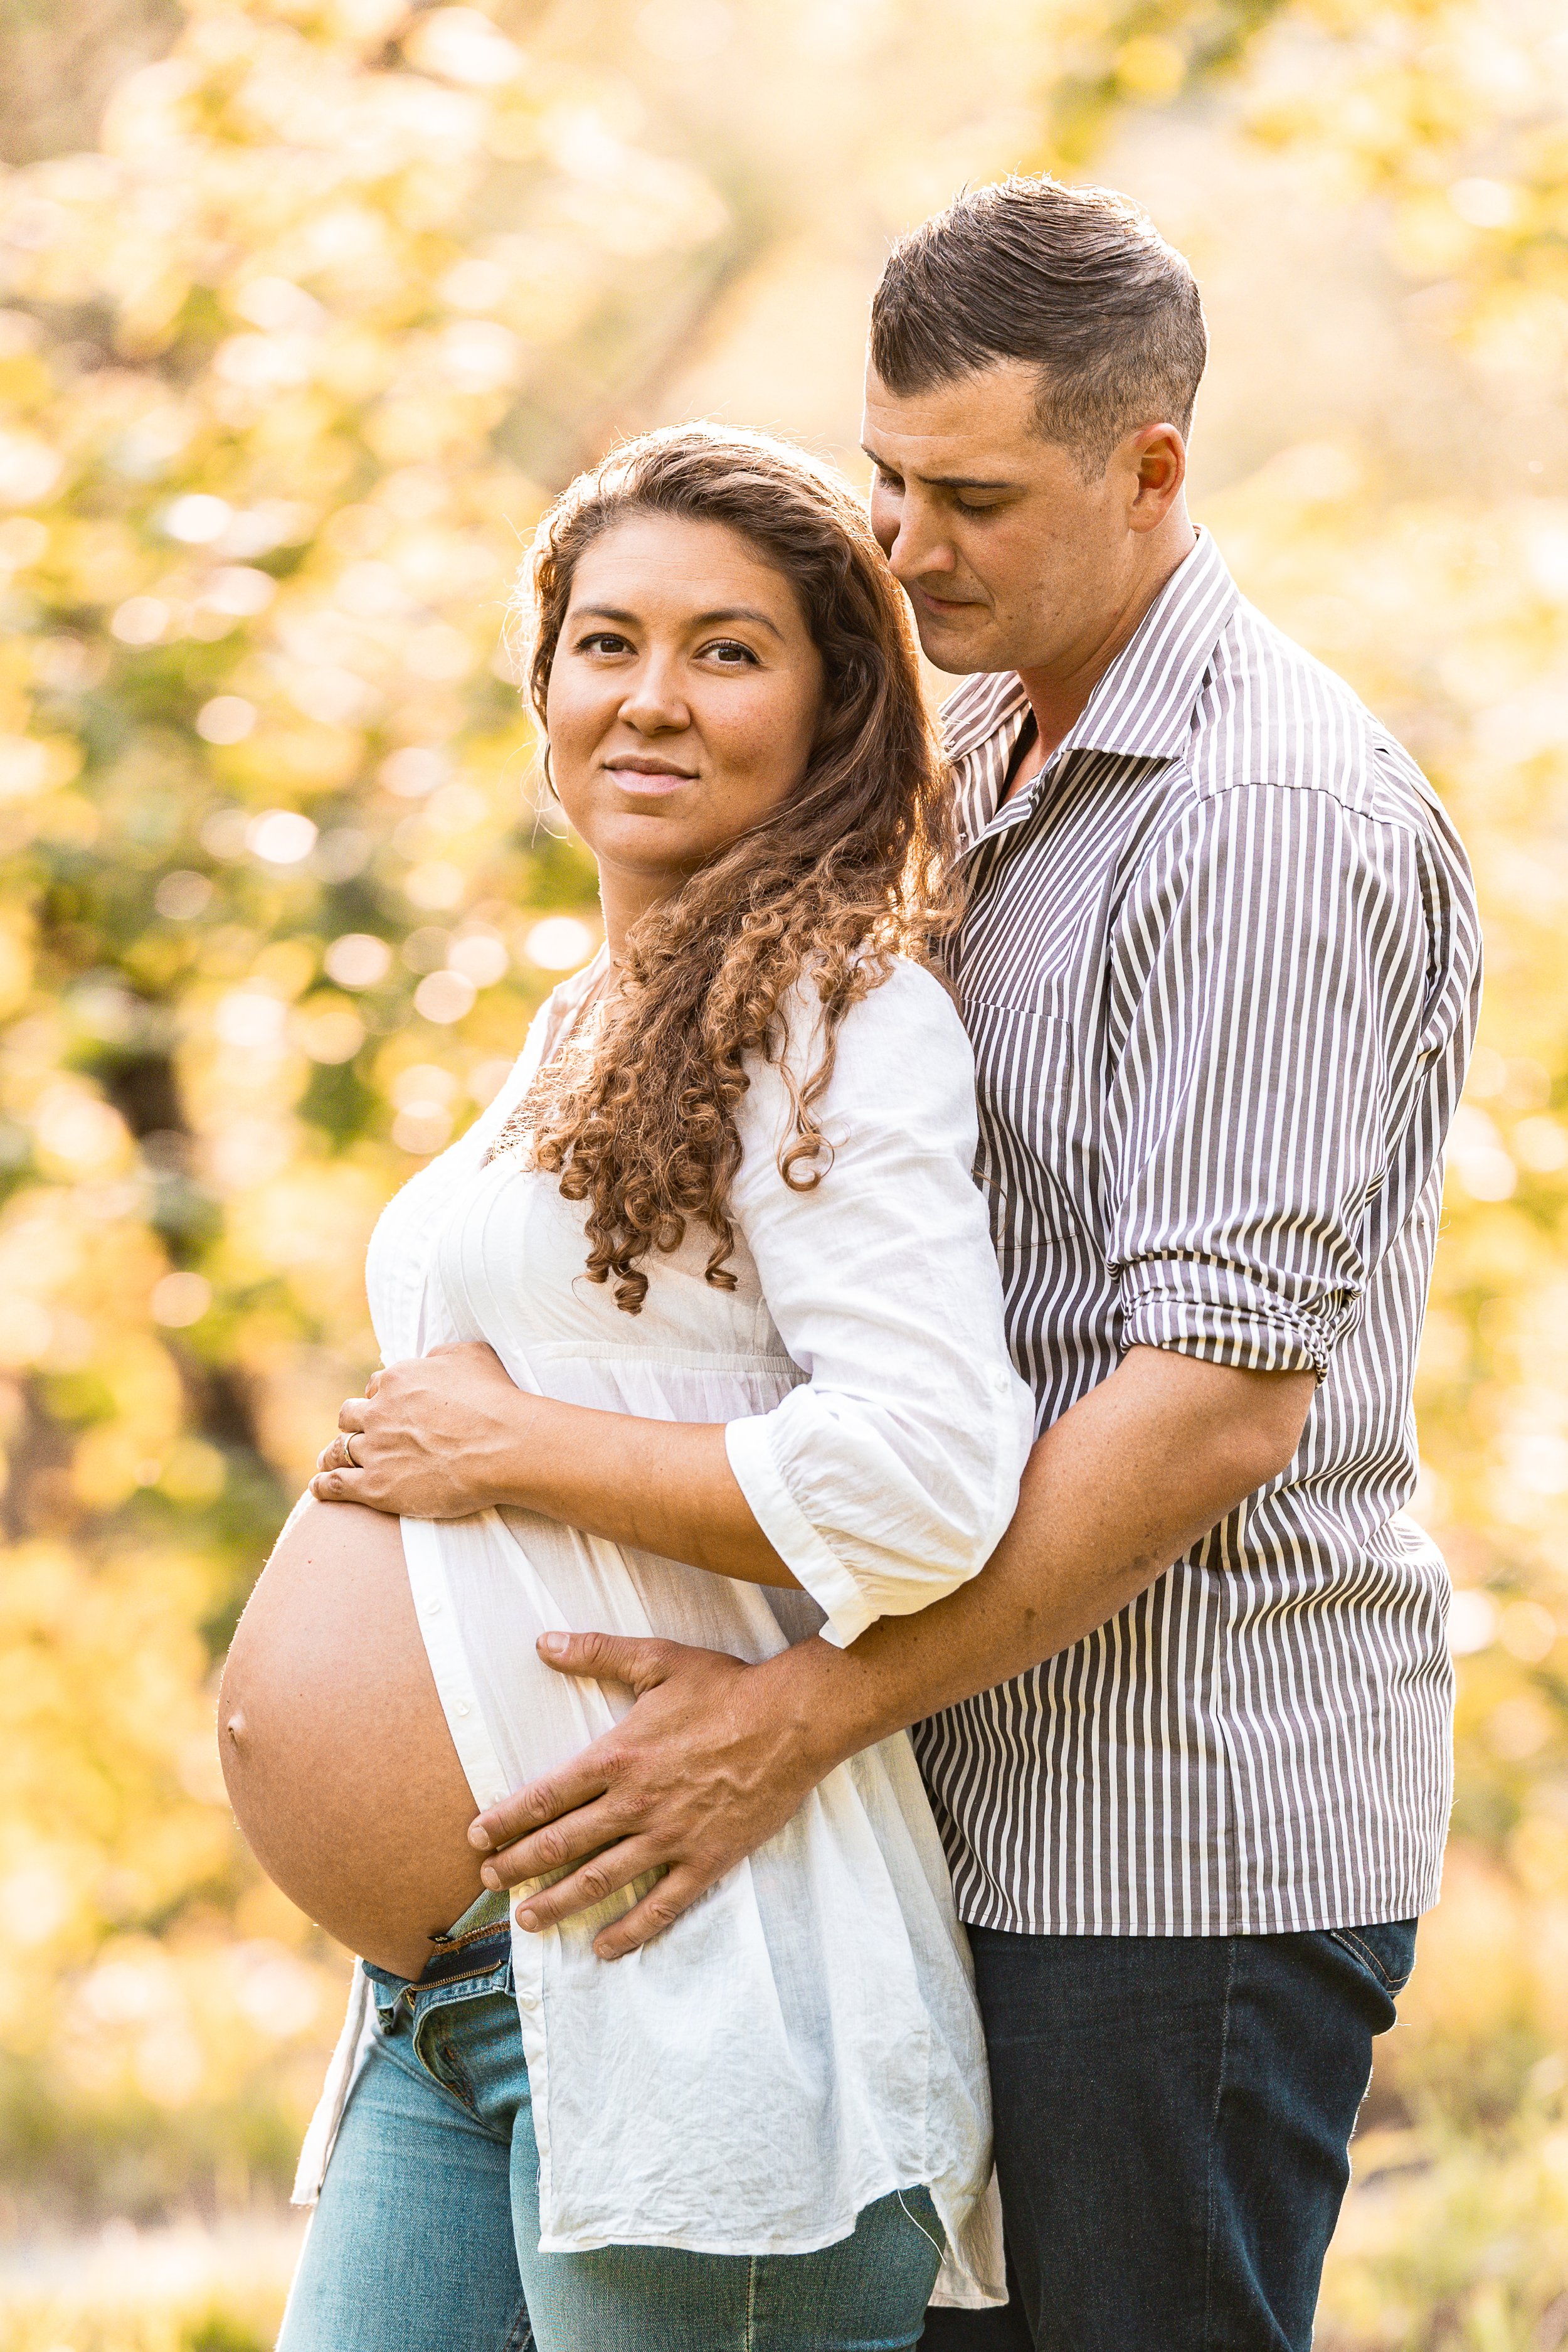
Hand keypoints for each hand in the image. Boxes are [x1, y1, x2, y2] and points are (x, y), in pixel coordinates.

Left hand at [309, 1341, 533, 1517]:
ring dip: (332, 1455)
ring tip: (327, 1462)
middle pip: (349, 1416)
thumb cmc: (495, 1399)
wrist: (505, 1446)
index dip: (379, 1399)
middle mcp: (379, 1412)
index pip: (374, 1387)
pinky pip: (336, 1485)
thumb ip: (440, 1354)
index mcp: (397, 1379)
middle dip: (353, 1424)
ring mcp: (375, 1450)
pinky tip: (318, 1487)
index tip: (387, 1410)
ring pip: (338, 1450)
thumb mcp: (471, 1355)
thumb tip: (427, 1359)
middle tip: (359, 1435)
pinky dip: (323, 1485)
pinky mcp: (376, 1486)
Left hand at [468, 1630, 835, 1959]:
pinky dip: (631, 1930)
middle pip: (562, 1843)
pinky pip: (662, 1905)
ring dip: (558, 1902)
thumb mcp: (658, 1659)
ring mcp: (670, 1836)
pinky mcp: (706, 1860)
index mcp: (617, 1756)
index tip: (476, 1837)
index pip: (546, 1797)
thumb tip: (544, 1641)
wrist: (794, 1720)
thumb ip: (597, 1652)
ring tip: (526, 1919)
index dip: (505, 1820)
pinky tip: (605, 1948)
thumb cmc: (726, 1688)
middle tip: (488, 1881)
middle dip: (518, 1865)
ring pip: (601, 1880)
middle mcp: (635, 1802)